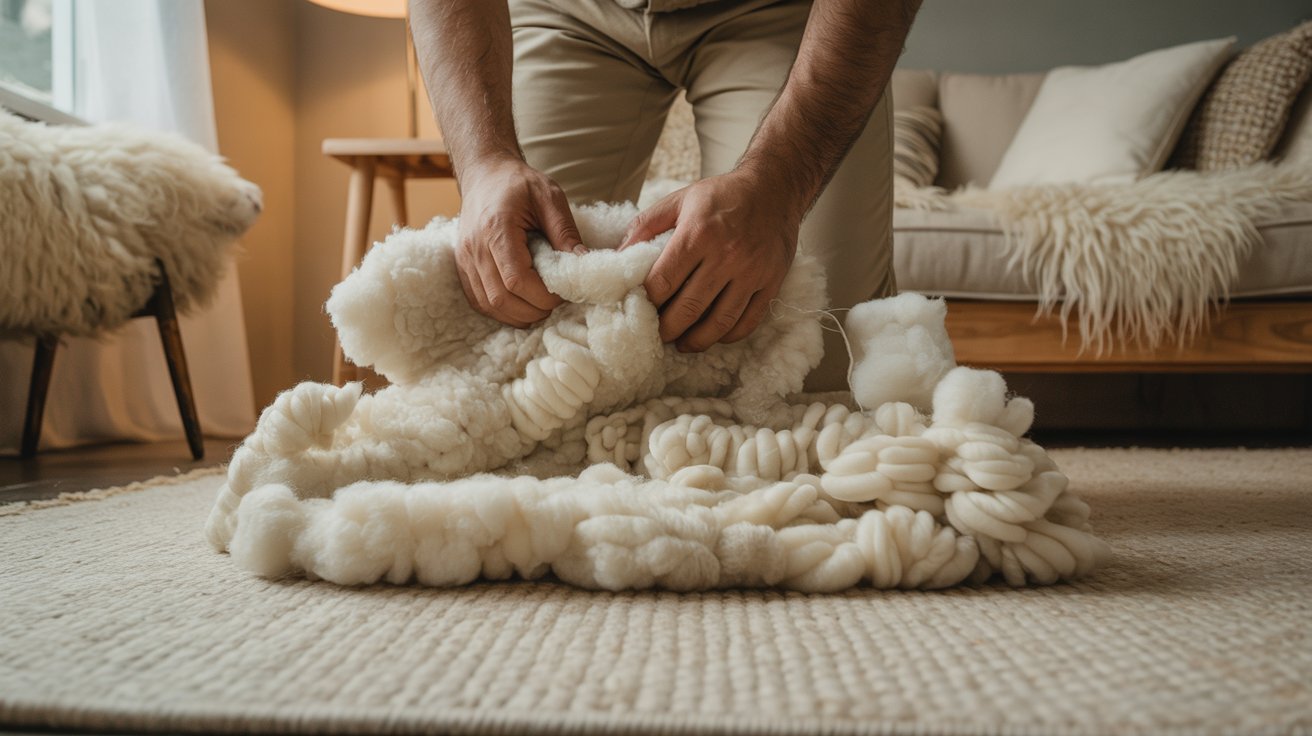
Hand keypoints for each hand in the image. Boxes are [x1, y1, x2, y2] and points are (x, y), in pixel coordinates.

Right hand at [455, 156, 585, 327]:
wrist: (485, 174)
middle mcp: (475, 247)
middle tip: (555, 301)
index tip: (563, 291)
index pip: (516, 280)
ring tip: (541, 304)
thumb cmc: (518, 183)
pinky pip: (479, 301)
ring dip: (518, 314)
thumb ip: (566, 232)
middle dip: (533, 309)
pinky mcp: (463, 267)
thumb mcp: (550, 197)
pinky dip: (502, 310)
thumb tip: (584, 265)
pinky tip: (522, 303)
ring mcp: (465, 259)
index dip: (542, 296)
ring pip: (489, 305)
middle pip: (501, 299)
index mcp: (496, 228)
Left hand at [619, 171, 801, 350]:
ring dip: (696, 341)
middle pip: (689, 308)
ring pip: (719, 322)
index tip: (640, 308)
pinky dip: (728, 335)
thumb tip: (618, 255)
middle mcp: (726, 255)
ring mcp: (751, 272)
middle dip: (667, 329)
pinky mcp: (771, 282)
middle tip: (657, 334)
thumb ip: (646, 225)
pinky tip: (714, 335)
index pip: (663, 281)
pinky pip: (748, 321)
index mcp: (698, 233)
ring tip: (682, 343)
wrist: (774, 187)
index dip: (648, 301)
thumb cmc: (722, 195)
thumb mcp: (680, 199)